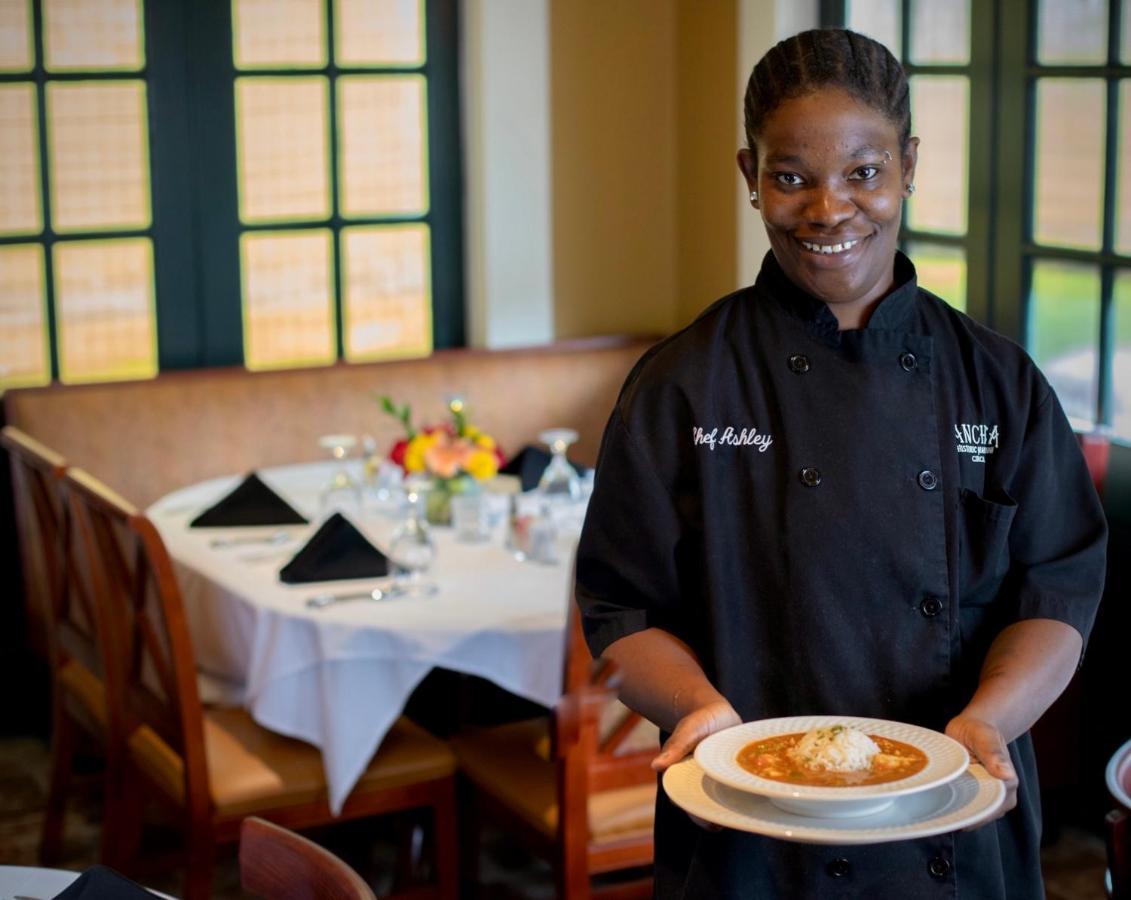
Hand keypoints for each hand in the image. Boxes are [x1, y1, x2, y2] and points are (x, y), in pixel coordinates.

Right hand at [651, 699, 740, 830]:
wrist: (717, 712)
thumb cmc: (698, 720)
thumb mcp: (688, 730)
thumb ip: (675, 747)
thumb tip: (656, 766)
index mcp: (685, 778)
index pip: (689, 803)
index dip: (700, 816)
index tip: (714, 825)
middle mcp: (702, 784)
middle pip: (709, 807)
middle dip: (720, 816)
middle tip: (736, 820)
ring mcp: (720, 781)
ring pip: (726, 801)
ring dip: (736, 807)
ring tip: (750, 812)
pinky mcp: (734, 776)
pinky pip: (740, 789)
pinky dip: (748, 792)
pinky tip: (760, 795)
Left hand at [944, 714, 1017, 827]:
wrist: (972, 728)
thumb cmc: (979, 730)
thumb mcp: (984, 737)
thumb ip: (993, 753)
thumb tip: (1007, 774)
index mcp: (1008, 783)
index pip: (992, 807)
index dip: (973, 813)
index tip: (952, 813)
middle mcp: (1002, 794)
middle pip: (981, 815)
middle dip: (962, 815)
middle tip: (939, 811)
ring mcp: (989, 797)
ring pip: (973, 815)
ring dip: (956, 813)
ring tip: (937, 809)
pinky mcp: (977, 796)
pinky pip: (966, 809)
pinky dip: (954, 809)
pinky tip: (940, 807)